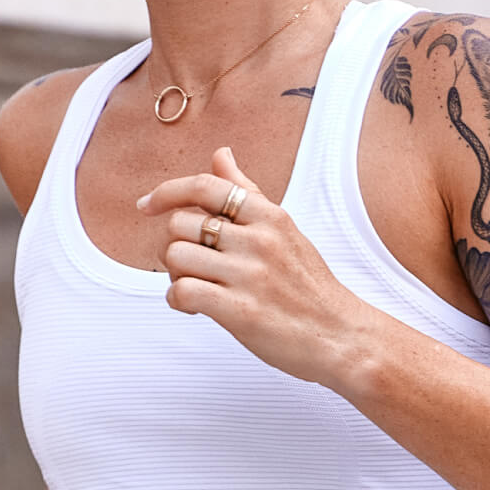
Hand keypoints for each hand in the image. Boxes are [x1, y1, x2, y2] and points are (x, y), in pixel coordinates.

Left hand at [137, 146, 376, 386]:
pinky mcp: (241, 311)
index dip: (166, 192)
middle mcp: (259, 239)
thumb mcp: (285, 229)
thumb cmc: (309, 285)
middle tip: (193, 267)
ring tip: (197, 287)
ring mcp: (250, 275)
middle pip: (179, 224)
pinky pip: (182, 291)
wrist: (342, 336)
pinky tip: (195, 307)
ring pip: (175, 256)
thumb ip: (247, 192)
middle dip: (174, 246)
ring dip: (175, 275)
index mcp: (269, 215)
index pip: (204, 186)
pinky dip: (178, 301)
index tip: (147, 206)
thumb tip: (221, 153)